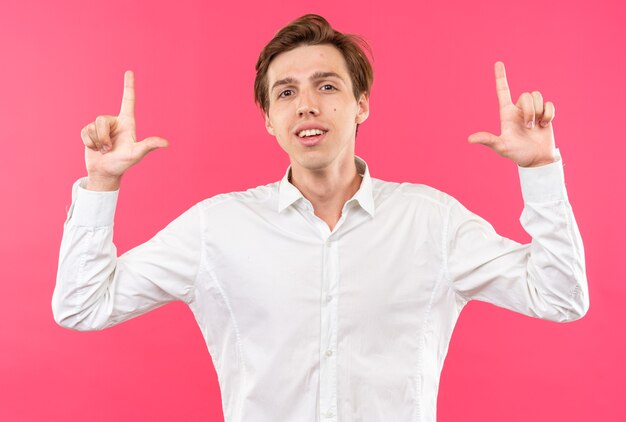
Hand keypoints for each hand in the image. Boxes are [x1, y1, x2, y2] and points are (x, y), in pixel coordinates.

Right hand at [80, 71, 168, 189]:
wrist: (105, 173)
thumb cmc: (123, 163)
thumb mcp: (136, 154)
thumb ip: (149, 146)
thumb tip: (166, 143)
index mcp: (127, 122)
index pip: (128, 100)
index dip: (128, 86)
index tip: (129, 72)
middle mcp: (114, 122)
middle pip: (101, 119)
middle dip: (103, 137)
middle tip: (109, 149)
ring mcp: (101, 127)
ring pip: (92, 126)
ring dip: (96, 141)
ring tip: (104, 150)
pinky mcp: (90, 132)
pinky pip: (84, 132)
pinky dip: (88, 143)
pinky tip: (94, 149)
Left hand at [468, 61, 555, 167]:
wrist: (536, 159)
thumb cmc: (517, 154)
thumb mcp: (501, 147)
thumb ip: (488, 140)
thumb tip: (470, 139)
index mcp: (506, 113)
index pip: (502, 91)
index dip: (500, 77)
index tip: (498, 63)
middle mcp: (519, 109)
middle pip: (526, 95)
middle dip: (530, 111)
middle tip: (528, 127)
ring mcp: (532, 110)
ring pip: (537, 97)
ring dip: (539, 113)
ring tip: (535, 127)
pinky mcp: (545, 113)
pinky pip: (549, 104)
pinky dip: (549, 114)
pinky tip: (545, 125)